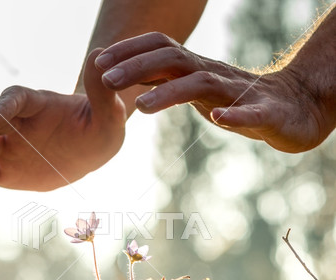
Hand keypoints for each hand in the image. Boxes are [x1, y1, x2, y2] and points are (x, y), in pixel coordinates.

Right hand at [0, 50, 125, 192]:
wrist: (91, 150)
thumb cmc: (100, 127)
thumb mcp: (109, 113)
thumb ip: (101, 92)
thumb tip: (100, 57)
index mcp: (36, 104)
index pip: (15, 99)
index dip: (5, 107)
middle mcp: (16, 123)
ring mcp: (9, 147)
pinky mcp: (7, 170)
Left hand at [96, 32, 328, 152]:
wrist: (291, 108)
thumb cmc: (236, 100)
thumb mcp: (194, 89)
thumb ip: (167, 82)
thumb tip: (133, 78)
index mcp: (195, 70)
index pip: (159, 50)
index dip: (128, 53)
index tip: (99, 64)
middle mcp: (212, 74)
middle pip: (172, 60)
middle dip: (137, 67)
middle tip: (106, 81)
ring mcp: (238, 92)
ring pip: (202, 84)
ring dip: (170, 92)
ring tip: (142, 107)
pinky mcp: (264, 112)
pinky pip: (249, 112)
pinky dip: (234, 114)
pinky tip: (218, 118)